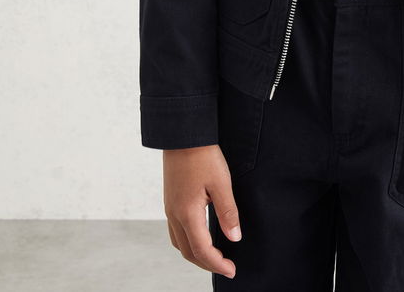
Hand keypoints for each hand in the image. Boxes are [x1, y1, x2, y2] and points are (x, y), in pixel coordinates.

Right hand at [163, 144, 241, 279]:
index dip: (217, 263)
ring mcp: (169, 208)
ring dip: (196, 254)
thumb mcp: (221, 182)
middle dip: (207, 263)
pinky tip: (199, 236)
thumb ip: (228, 212)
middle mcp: (174, 214)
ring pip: (179, 243)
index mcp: (187, 213)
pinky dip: (188, 241)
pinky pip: (175, 231)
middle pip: (188, 252)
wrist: (182, 134)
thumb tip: (234, 238)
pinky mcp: (170, 201)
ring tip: (214, 256)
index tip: (232, 270)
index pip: (202, 250)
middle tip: (226, 267)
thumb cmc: (203, 155)